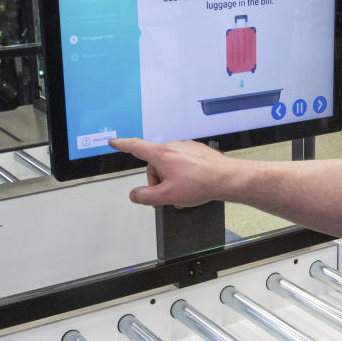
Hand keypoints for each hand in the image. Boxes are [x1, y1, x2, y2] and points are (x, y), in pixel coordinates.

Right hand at [108, 138, 230, 207]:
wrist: (227, 179)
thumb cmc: (200, 184)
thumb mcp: (167, 196)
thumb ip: (146, 196)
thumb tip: (135, 195)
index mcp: (162, 154)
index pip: (136, 147)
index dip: (122, 145)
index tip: (114, 142)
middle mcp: (174, 147)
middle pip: (155, 164)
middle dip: (158, 182)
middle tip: (166, 198)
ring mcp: (187, 148)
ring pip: (171, 166)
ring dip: (172, 181)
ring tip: (183, 196)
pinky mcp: (199, 152)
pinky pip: (184, 164)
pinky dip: (184, 176)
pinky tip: (192, 188)